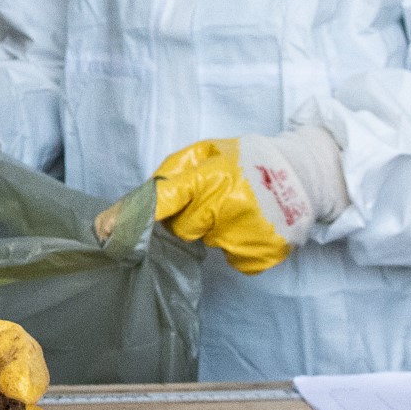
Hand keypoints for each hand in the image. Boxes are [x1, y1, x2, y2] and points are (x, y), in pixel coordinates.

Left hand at [137, 127, 345, 274]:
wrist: (307, 174)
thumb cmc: (252, 160)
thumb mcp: (212, 151)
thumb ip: (177, 172)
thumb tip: (147, 197)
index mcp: (210, 176)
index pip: (162, 200)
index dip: (131, 216)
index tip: (103, 231)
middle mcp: (224, 207)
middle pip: (183, 228)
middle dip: (193, 216)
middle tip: (217, 199)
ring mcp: (242, 235)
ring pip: (208, 242)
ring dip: (217, 229)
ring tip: (241, 209)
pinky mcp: (258, 255)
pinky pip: (232, 258)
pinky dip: (238, 245)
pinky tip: (253, 225)